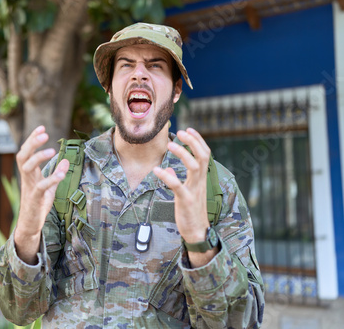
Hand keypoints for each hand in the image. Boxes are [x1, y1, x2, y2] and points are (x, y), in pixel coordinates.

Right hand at [14, 126, 68, 263]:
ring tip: (52, 150)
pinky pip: (41, 186)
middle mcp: (27, 177)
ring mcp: (29, 187)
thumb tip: (66, 159)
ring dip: (39, 157)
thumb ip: (57, 173)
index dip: (32, 139)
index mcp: (29, 173)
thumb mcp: (50, 186)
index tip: (42, 127)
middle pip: (23, 155)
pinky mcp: (35, 198)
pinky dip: (51, 178)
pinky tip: (62, 173)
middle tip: (44, 133)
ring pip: (27, 167)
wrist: (30, 223)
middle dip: (32, 143)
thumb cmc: (38, 203)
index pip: (26, 151)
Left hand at [154, 128, 216, 265]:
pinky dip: (167, 177)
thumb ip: (179, 180)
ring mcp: (194, 191)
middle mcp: (200, 182)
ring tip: (170, 145)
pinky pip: (178, 186)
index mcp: (201, 179)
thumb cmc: (191, 211)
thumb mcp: (186, 193)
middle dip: (193, 142)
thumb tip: (169, 170)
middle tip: (181, 131)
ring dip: (183, 154)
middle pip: (203, 156)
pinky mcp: (186, 201)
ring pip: (194, 167)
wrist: (197, 232)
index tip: (189, 129)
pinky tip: (157, 170)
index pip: (205, 154)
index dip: (198, 140)